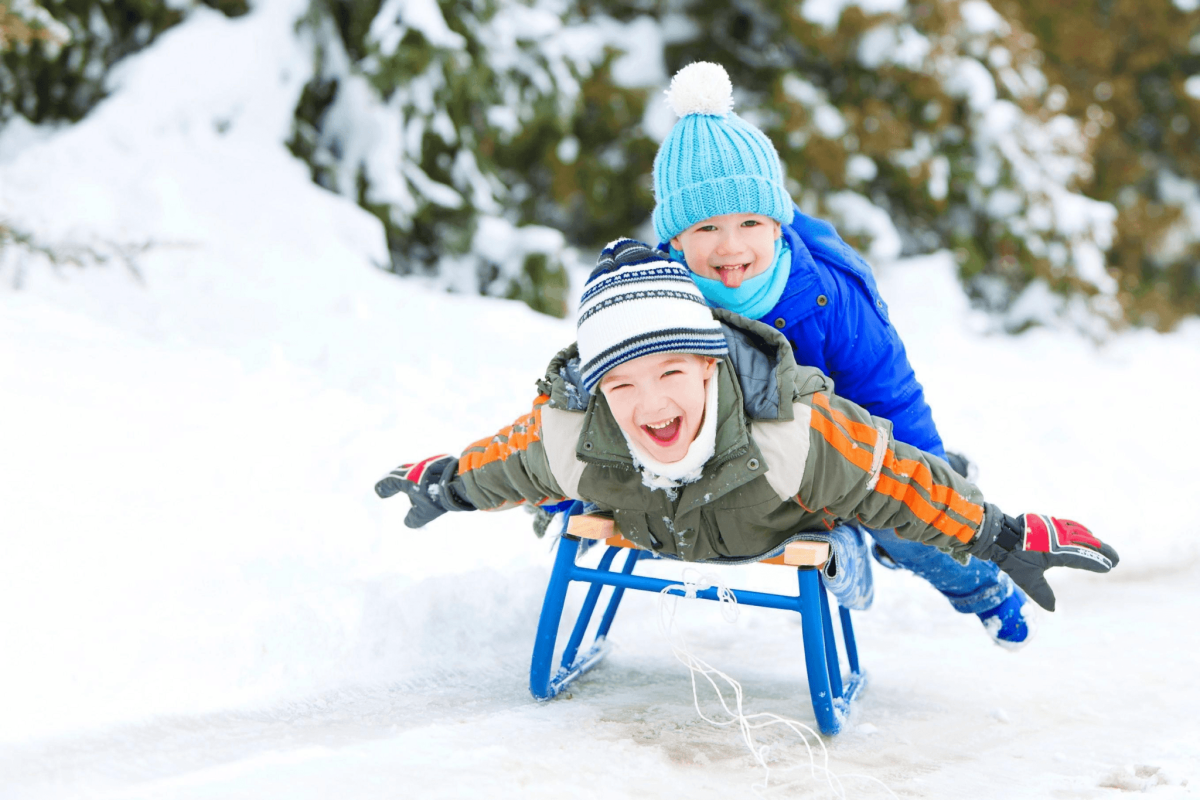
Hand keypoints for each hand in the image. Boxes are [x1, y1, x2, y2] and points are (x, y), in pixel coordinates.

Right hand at [375, 455, 474, 527]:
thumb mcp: (424, 513)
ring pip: (414, 468)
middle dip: (392, 478)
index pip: (390, 481)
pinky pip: (429, 467)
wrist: (458, 481)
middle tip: (389, 485)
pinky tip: (430, 479)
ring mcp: (428, 462)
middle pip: (399, 471)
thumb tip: (408, 523)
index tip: (380, 492)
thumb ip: (413, 519)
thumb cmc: (438, 498)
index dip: (383, 487)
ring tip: (410, 483)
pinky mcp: (441, 460)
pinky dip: (425, 474)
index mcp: (406, 480)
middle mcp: (415, 469)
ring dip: (410, 475)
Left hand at [975, 513, 1118, 610]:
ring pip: (1079, 533)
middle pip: (1086, 544)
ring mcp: (1054, 528)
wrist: (999, 535)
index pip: (1082, 558)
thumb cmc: (1013, 557)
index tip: (1109, 567)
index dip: (1096, 563)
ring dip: (1092, 540)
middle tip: (1116, 558)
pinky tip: (1085, 532)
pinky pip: (1069, 525)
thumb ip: (1042, 593)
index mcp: (1057, 552)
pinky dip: (1080, 530)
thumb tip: (1053, 609)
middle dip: (1102, 551)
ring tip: (1103, 546)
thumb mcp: (1027, 578)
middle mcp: (1059, 538)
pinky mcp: (1047, 522)